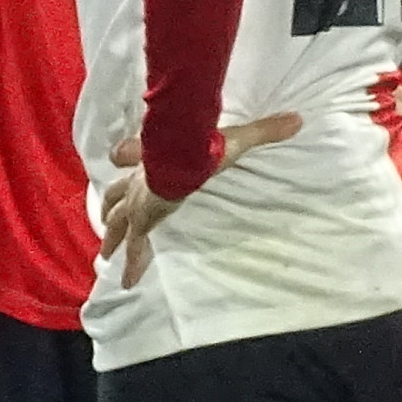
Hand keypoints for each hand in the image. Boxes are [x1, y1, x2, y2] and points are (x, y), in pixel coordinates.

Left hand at [98, 111, 298, 288]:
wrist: (184, 156)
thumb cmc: (205, 147)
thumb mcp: (238, 139)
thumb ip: (266, 130)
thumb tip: (297, 119)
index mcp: (157, 160)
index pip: (137, 157)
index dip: (130, 157)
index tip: (122, 156)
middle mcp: (142, 181)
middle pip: (118, 195)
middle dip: (111, 209)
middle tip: (104, 223)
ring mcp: (139, 201)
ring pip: (117, 221)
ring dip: (112, 237)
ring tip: (106, 255)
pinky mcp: (143, 220)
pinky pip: (135, 247)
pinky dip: (132, 265)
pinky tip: (128, 282)